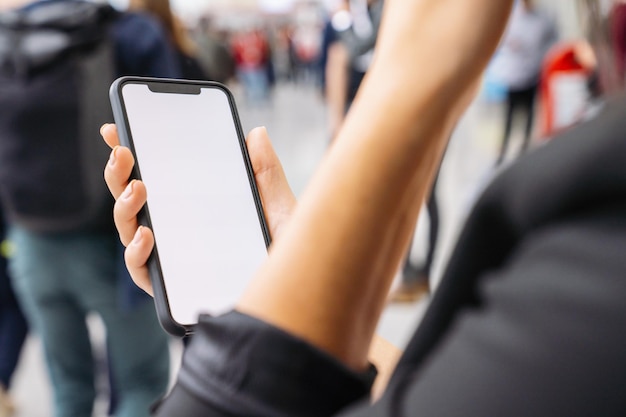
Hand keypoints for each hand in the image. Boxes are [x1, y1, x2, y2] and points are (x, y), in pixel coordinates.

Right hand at [101, 123, 295, 295]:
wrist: (289, 301)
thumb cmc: (282, 254)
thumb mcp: (278, 208)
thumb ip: (265, 171)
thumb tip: (255, 132)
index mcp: (192, 207)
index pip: (155, 176)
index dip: (131, 154)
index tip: (115, 130)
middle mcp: (175, 230)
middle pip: (134, 199)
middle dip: (120, 172)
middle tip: (123, 151)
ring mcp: (170, 258)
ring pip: (129, 229)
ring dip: (124, 206)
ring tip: (138, 188)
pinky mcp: (170, 287)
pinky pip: (141, 270)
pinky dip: (136, 252)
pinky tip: (146, 235)